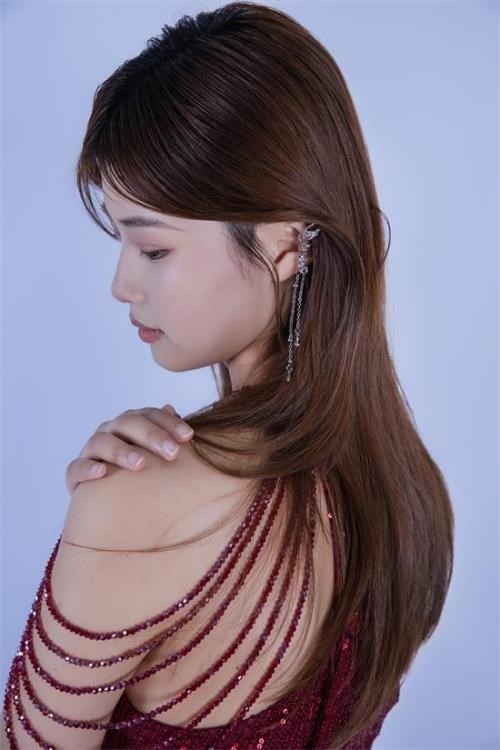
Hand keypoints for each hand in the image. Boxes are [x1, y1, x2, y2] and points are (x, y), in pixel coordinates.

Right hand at [65, 404, 193, 492]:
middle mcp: (110, 431)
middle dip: (151, 436)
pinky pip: (77, 467)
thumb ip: (164, 432)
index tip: (189, 436)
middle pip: (128, 423)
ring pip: (102, 442)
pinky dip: (88, 468)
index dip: (169, 423)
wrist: (107, 501)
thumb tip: (171, 407)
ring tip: (140, 464)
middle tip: (172, 452)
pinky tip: (102, 473)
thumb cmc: (138, 472)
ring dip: (121, 451)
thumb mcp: (154, 453)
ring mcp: (91, 450)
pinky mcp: (75, 473)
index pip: (149, 414)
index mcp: (130, 423)